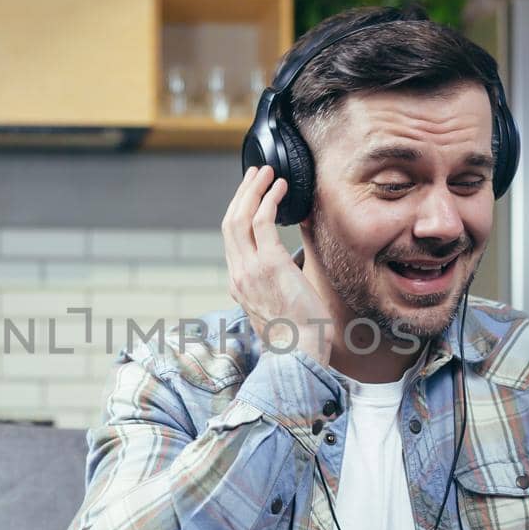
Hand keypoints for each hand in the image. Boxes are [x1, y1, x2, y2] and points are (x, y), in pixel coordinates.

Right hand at [223, 165, 332, 365]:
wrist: (299, 356)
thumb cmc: (298, 338)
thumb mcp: (279, 308)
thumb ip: (275, 287)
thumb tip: (288, 272)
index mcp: (239, 284)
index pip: (231, 240)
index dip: (238, 213)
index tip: (251, 197)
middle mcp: (238, 274)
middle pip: (229, 223)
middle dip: (241, 194)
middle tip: (256, 174)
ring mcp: (250, 269)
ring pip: (239, 217)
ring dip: (253, 190)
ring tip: (267, 173)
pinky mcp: (269, 264)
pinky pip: (262, 222)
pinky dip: (270, 199)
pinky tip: (282, 189)